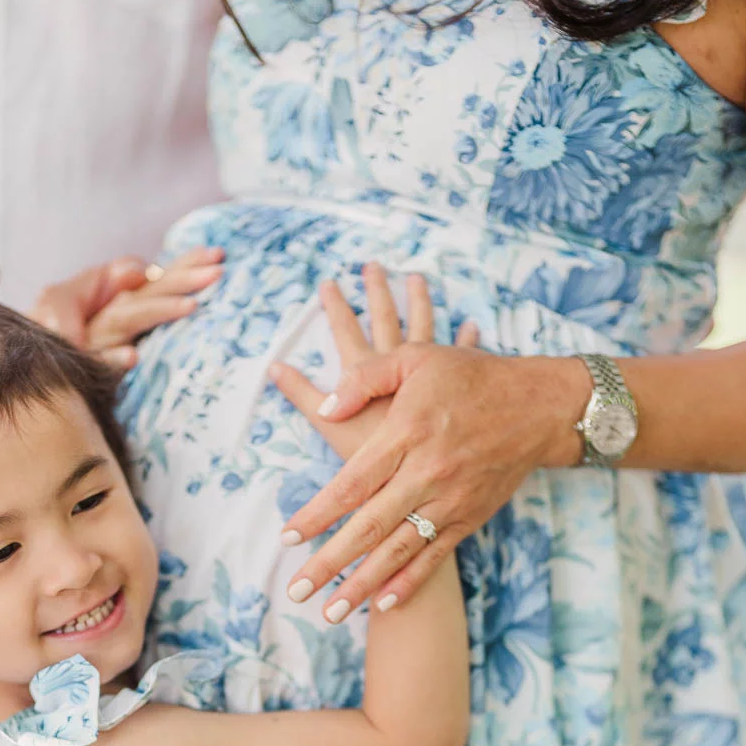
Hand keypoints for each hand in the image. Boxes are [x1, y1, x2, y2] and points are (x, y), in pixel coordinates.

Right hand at [32, 246, 223, 369]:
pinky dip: (112, 358)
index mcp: (117, 300)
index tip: (218, 255)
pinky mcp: (76, 361)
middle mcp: (104, 312)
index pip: (156, 280)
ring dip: (157, 310)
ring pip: (126, 318)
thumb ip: (121, 290)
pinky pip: (96, 360)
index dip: (185, 267)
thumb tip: (140, 270)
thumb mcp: (100, 315)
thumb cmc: (65, 338)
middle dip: (181, 279)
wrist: (24, 361)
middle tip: (217, 272)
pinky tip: (132, 357)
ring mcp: (91, 336)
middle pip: (146, 291)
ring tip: (190, 305)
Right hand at [270, 263, 451, 464]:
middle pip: (385, 319)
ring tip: (417, 279)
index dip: (336, 306)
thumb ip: (301, 394)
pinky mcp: (450, 389)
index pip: (346, 330)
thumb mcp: (328, 425)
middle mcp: (396, 366)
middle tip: (373, 267)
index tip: (329, 283)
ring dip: (420, 302)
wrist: (413, 477)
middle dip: (377, 292)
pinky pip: (460, 355)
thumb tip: (273, 368)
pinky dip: (465, 339)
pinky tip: (471, 325)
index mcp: (364, 372)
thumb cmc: (370, 457)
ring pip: (424, 326)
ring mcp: (425, 376)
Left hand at [272, 336, 587, 619]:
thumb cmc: (470, 377)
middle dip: (331, 563)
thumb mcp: (415, 359)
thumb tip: (324, 406)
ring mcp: (451, 501)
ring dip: (364, 585)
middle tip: (297, 592)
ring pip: (399, 550)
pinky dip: (410, 582)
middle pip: (370, 527)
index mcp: (408, 433)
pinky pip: (436, 556)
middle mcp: (428, 473)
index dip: (319, 513)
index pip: (353, 482)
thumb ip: (365, 379)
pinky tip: (384, 604)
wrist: (539, 406)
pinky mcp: (470, 517)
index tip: (288, 537)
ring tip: (331, 614)